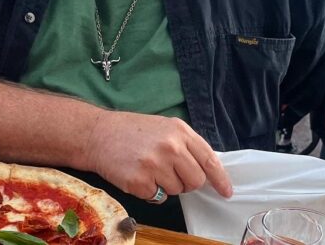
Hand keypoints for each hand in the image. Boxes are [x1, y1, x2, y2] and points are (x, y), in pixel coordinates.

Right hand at [84, 110, 232, 200]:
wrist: (98, 134)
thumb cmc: (132, 131)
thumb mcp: (164, 127)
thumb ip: (186, 144)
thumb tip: (207, 169)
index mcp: (179, 131)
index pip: (209, 159)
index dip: (220, 178)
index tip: (226, 191)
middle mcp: (170, 147)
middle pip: (196, 180)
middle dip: (186, 182)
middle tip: (169, 172)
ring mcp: (155, 165)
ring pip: (177, 190)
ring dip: (165, 185)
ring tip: (148, 168)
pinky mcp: (140, 181)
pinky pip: (157, 198)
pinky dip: (149, 191)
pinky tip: (138, 175)